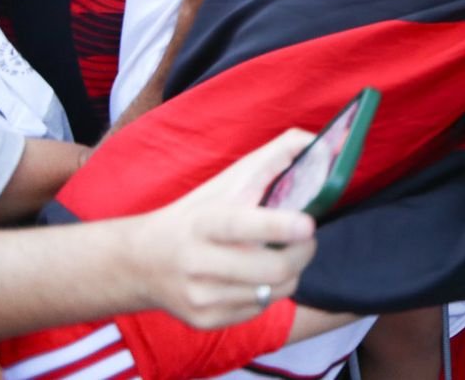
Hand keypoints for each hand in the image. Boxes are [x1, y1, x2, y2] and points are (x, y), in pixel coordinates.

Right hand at [125, 129, 318, 328]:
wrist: (140, 262)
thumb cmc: (196, 213)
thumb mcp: (228, 179)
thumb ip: (277, 155)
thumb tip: (325, 143)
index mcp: (202, 222)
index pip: (241, 226)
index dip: (278, 227)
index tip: (307, 224)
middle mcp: (197, 263)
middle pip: (272, 270)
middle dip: (303, 252)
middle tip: (306, 237)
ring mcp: (201, 297)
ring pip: (274, 292)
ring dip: (292, 271)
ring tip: (284, 254)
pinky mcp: (205, 320)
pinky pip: (260, 308)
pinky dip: (270, 290)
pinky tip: (257, 275)